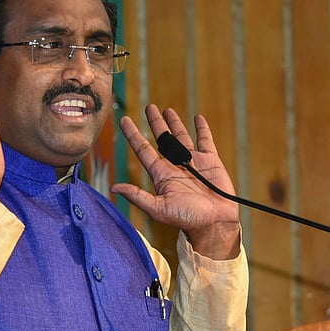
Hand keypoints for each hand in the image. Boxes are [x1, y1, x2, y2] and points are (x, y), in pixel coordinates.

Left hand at [112, 104, 240, 259]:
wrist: (215, 222)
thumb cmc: (187, 219)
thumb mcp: (159, 209)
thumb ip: (138, 196)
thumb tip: (114, 187)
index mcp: (161, 174)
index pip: (143, 149)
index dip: (133, 134)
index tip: (124, 120)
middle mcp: (175, 165)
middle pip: (162, 138)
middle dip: (155, 123)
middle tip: (149, 107)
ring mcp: (193, 161)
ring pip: (182, 136)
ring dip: (175, 123)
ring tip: (167, 110)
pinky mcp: (211, 161)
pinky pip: (205, 141)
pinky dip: (202, 129)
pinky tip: (197, 118)